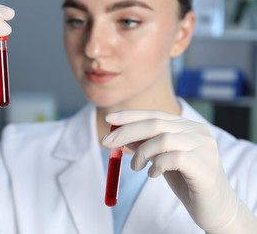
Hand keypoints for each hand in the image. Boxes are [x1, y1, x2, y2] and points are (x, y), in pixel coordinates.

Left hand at [102, 110, 238, 232]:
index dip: (130, 115)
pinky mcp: (205, 166)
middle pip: (156, 123)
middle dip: (127, 132)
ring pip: (164, 139)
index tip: (109, 119)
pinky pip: (173, 158)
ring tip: (136, 167)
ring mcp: (204, 148)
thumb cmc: (185, 180)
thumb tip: (118, 134)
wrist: (214, 207)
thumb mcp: (160, 158)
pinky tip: (153, 174)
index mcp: (187, 126)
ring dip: (142, 153)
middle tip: (106, 143)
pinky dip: (157, 165)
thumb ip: (145, 144)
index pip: (155, 114)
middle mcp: (198, 132)